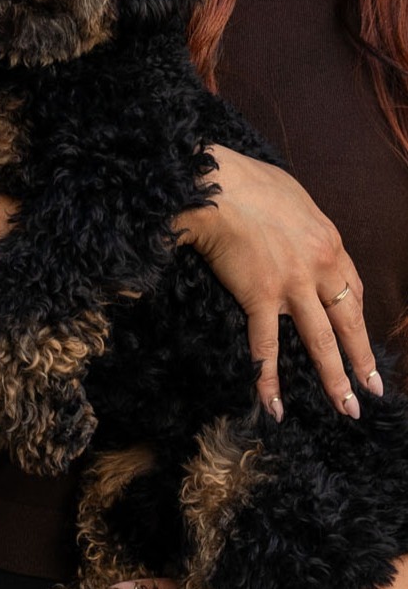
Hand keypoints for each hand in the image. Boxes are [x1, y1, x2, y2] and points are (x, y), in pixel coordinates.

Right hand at [177, 146, 379, 417]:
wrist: (216, 187)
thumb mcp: (291, 196)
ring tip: (347, 407)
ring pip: (320, 341)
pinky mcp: (259, 297)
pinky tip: (273, 404)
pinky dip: (268, 377)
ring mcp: (292, 286)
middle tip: (372, 390)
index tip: (359, 339)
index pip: (352, 290)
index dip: (357, 320)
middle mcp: (320, 269)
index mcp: (330, 243)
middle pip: (349, 323)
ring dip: (335, 378)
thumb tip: (290, 232)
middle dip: (362, 360)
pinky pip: (266, 345)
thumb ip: (299, 224)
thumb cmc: (246, 181)